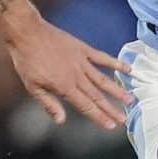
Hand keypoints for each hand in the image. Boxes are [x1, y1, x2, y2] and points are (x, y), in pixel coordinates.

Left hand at [1, 16, 131, 129]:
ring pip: (103, 79)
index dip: (99, 117)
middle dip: (111, 109)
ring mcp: (81, 61)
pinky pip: (102, 58)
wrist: (28, 32)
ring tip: (130, 99)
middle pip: (97, 96)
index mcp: (64, 87)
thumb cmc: (27, 60)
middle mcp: (77, 76)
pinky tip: (127, 69)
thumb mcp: (32, 86)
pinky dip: (115, 63)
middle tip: (124, 119)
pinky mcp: (83, 49)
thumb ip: (49, 104)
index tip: (111, 126)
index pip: (86, 106)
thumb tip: (61, 121)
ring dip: (117, 91)